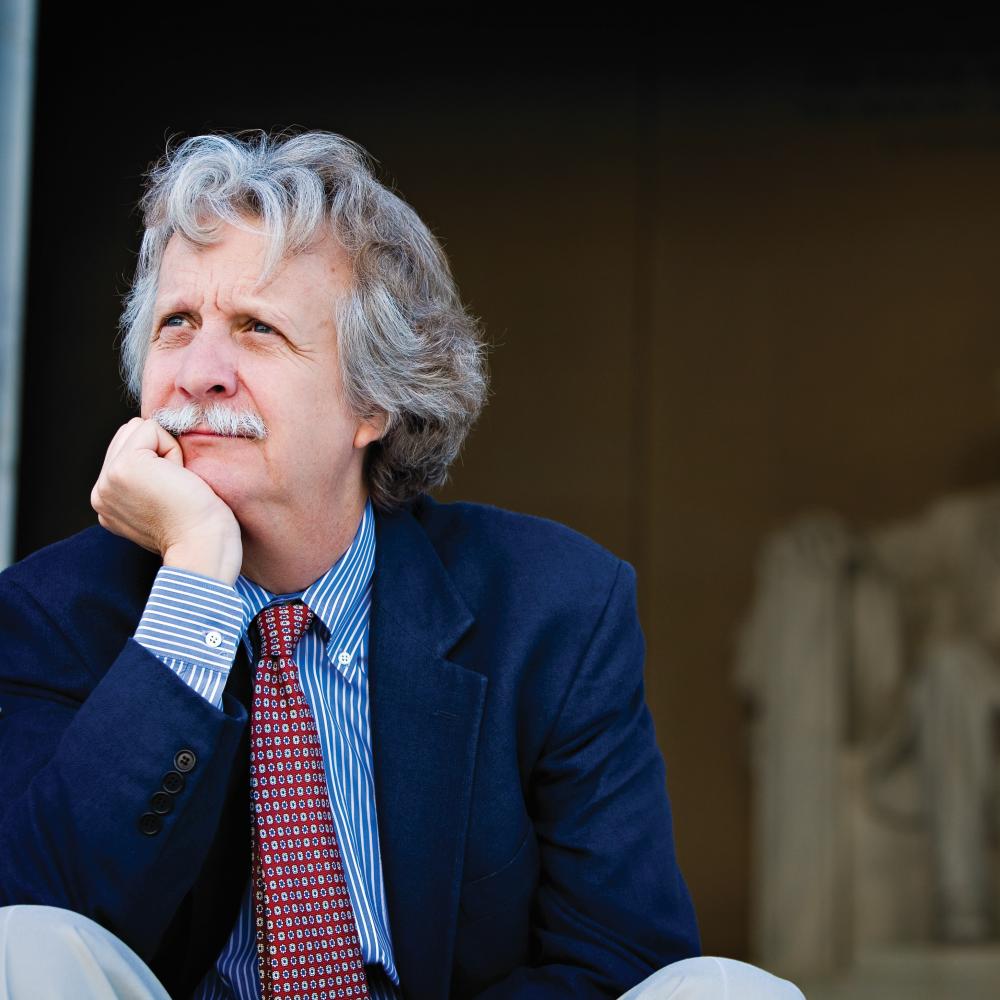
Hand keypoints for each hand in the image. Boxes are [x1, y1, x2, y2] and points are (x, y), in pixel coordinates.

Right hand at [90, 418, 242, 583]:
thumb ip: (146, 479)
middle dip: (161, 453)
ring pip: (139, 429)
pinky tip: (177, 480)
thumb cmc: (201, 529)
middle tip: (176, 490)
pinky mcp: (124, 467)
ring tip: (175, 486)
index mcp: (108, 502)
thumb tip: (156, 450)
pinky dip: (173, 450)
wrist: (205, 548)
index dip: (160, 461)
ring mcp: (108, 479)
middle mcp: (101, 492)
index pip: (127, 450)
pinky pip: (152, 429)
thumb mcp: (161, 502)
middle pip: (129, 433)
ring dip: (167, 452)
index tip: (172, 497)